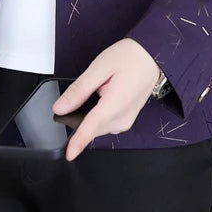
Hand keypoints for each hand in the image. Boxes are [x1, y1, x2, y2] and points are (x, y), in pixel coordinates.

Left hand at [51, 38, 160, 160]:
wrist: (152, 57)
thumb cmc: (129, 58)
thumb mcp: (99, 67)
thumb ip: (79, 89)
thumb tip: (60, 108)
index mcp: (116, 103)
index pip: (92, 127)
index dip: (78, 141)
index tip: (69, 154)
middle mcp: (123, 118)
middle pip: (93, 128)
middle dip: (79, 120)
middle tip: (77, 96)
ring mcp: (126, 121)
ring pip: (98, 128)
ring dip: (88, 119)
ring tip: (93, 93)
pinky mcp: (126, 120)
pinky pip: (105, 125)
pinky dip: (97, 117)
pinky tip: (98, 101)